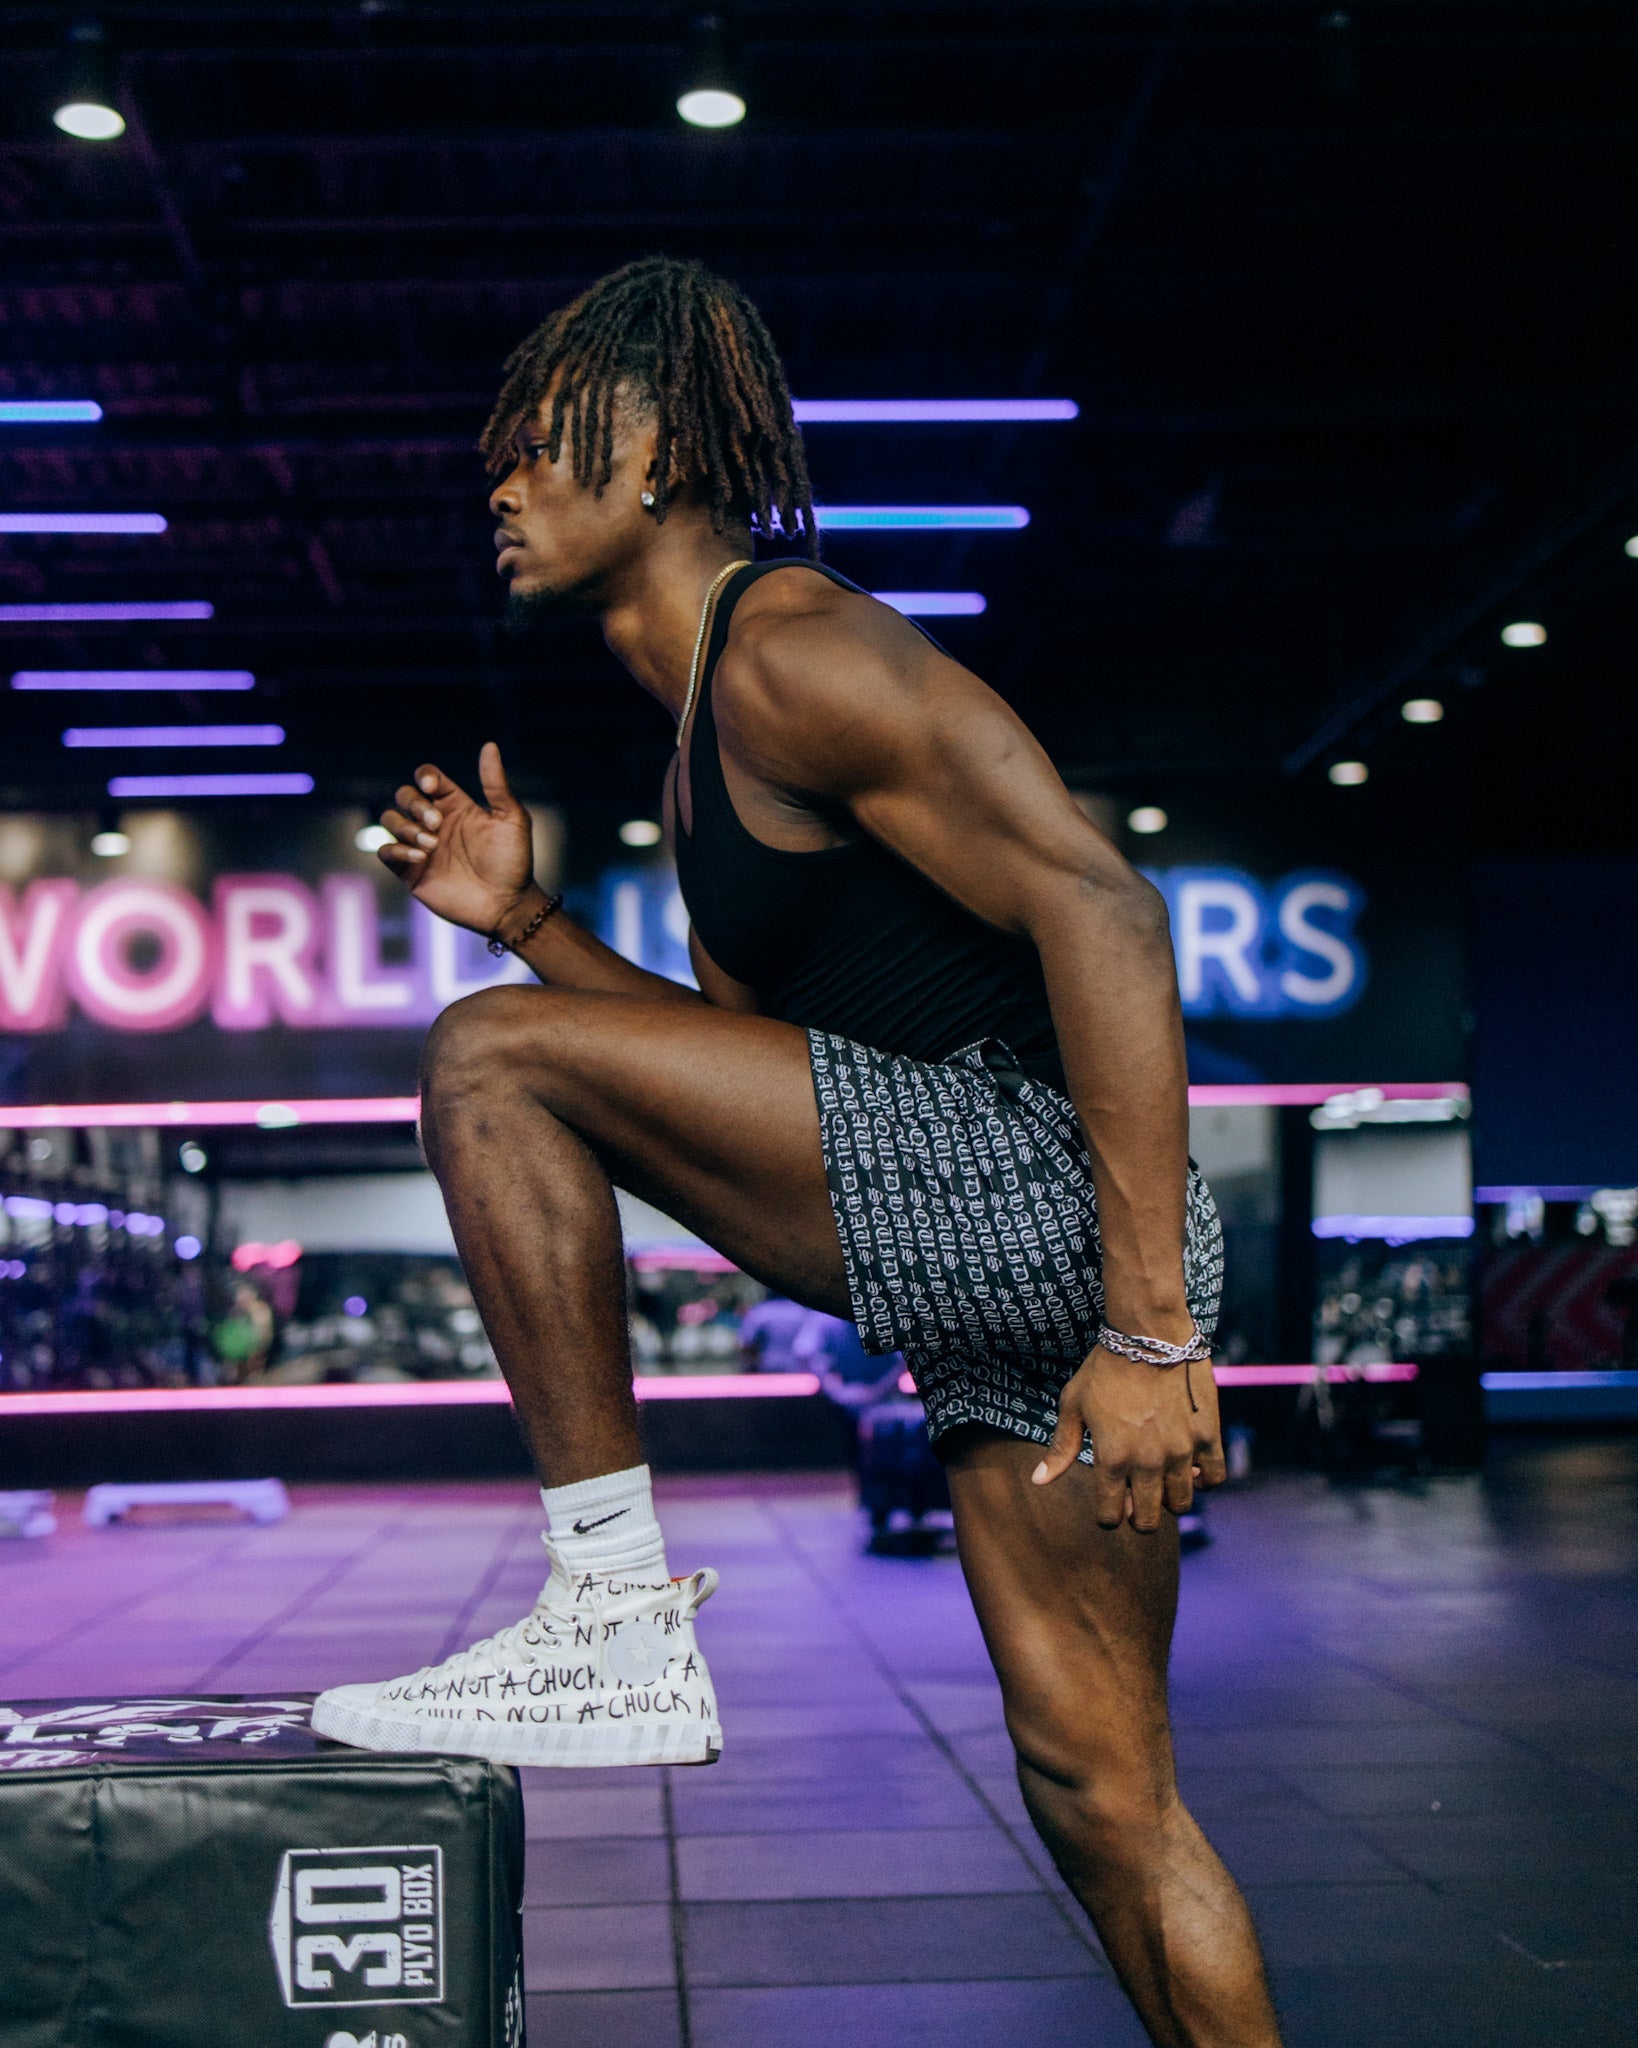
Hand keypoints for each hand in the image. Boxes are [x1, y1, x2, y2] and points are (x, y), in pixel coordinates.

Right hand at [377, 742, 535, 936]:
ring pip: (390, 820)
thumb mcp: (511, 818)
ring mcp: (421, 847)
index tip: (433, 786)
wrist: (507, 904)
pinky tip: (421, 857)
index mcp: (455, 806)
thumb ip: (496, 784)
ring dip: (405, 827)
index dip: (424, 776)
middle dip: (414, 804)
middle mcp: (435, 823)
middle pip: (404, 796)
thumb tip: (489, 745)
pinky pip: (385, 852)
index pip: (428, 778)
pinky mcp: (411, 872)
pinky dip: (396, 849)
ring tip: (430, 845)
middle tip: (437, 825)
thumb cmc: (514, 861)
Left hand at [1031, 1344, 1226, 1530]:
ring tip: (1163, 1478)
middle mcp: (1148, 1462)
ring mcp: (1181, 1451)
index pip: (1110, 1516)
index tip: (1109, 1504)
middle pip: (1148, 1522)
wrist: (1148, 1334)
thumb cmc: (1104, 1368)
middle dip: (1139, 1517)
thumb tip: (1038, 1481)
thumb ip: (1060, 1448)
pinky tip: (1192, 1465)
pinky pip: (1215, 1477)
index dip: (1107, 1516)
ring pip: (1181, 1504)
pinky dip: (1205, 1478)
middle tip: (1137, 1498)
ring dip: (1170, 1498)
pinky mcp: (1207, 1436)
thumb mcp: (1073, 1405)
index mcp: (1111, 1459)